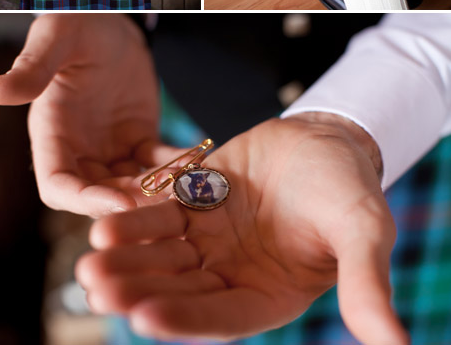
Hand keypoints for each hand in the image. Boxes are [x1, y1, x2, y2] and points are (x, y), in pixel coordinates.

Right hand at [0, 14, 177, 216]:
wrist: (112, 22)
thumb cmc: (77, 25)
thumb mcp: (56, 39)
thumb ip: (33, 68)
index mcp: (51, 133)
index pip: (58, 184)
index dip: (85, 200)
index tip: (120, 202)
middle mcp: (79, 149)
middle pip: (99, 195)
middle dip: (130, 203)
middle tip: (166, 204)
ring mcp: (110, 148)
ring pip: (130, 186)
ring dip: (155, 192)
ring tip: (185, 189)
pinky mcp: (138, 139)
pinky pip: (155, 164)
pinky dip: (173, 169)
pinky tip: (196, 166)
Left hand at [77, 115, 408, 344]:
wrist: (325, 138)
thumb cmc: (349, 187)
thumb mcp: (362, 230)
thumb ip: (365, 282)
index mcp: (268, 295)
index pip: (222, 316)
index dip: (185, 317)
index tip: (146, 317)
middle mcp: (232, 274)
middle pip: (179, 289)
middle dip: (138, 289)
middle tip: (96, 287)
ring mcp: (210, 240)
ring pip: (161, 255)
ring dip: (126, 258)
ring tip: (89, 260)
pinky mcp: (195, 204)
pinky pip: (160, 214)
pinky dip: (135, 218)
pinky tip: (103, 222)